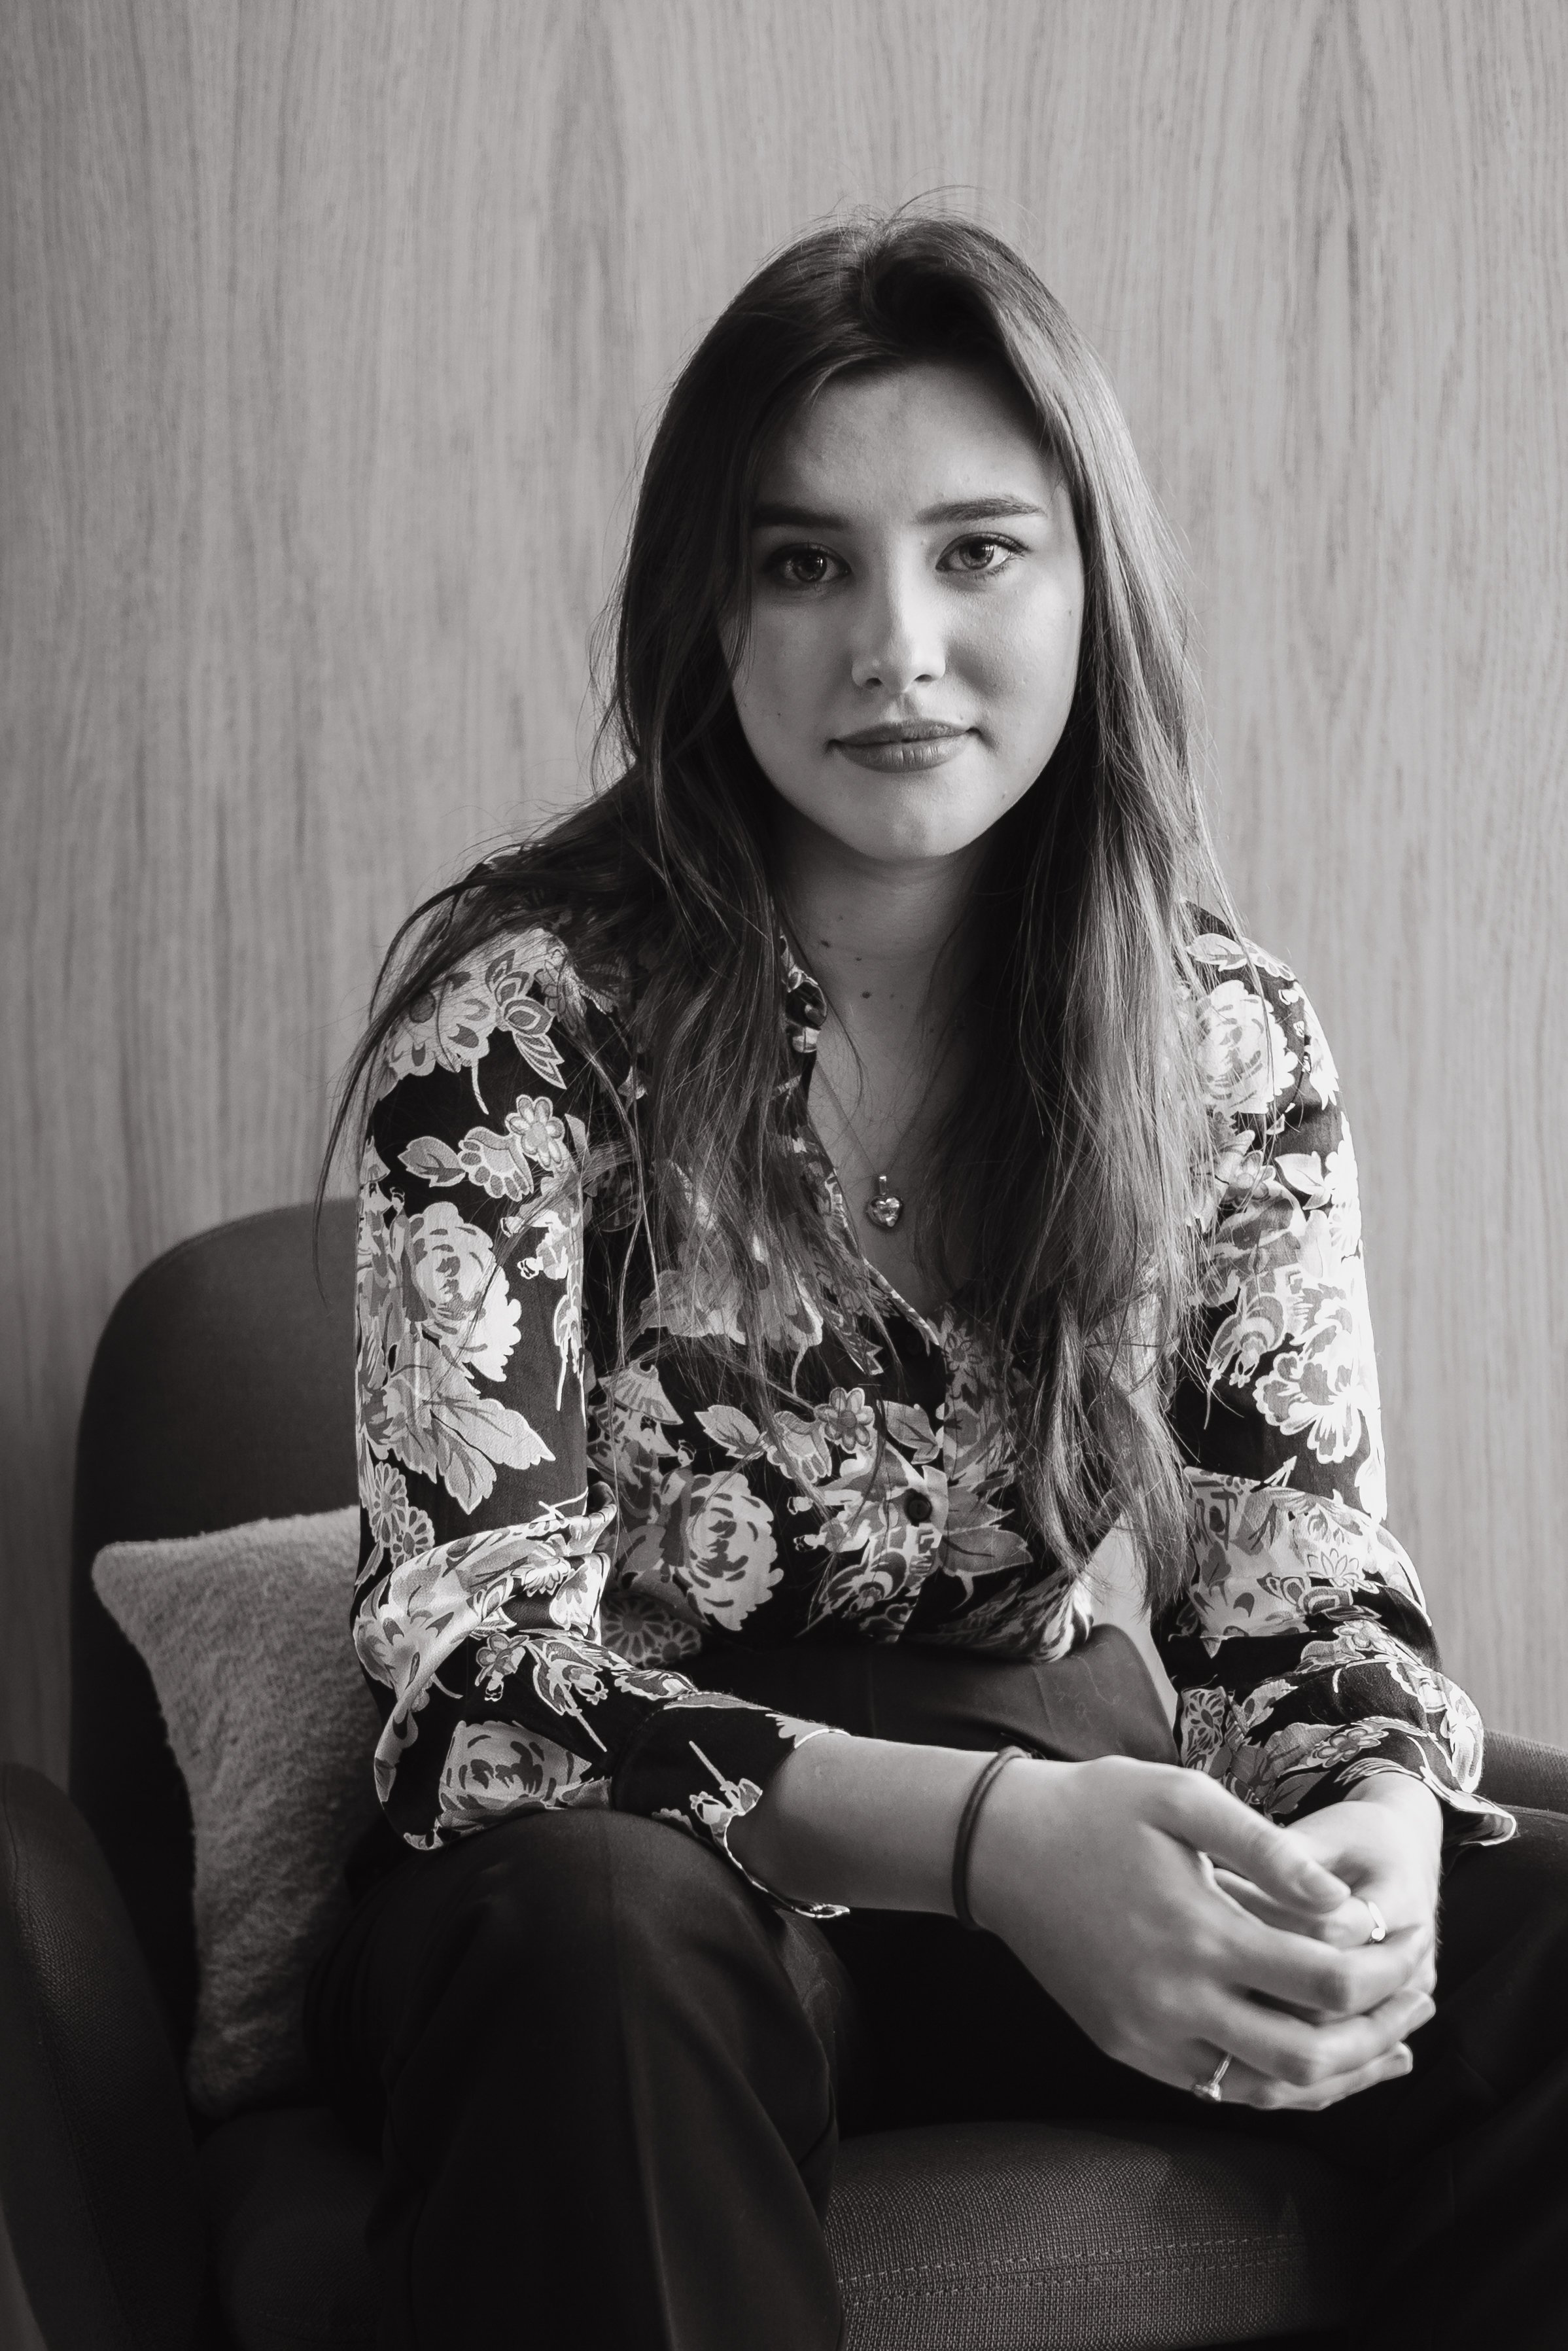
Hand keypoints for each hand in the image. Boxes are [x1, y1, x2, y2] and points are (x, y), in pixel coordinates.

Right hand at [967, 1755, 1435, 2111]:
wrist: (1000, 1851)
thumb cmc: (1097, 1809)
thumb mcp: (1183, 1800)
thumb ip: (1269, 1850)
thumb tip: (1346, 1904)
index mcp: (1199, 1932)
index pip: (1326, 1980)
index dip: (1387, 1965)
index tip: (1414, 1937)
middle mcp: (1175, 2001)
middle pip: (1311, 2054)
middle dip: (1381, 2032)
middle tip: (1420, 1996)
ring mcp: (1148, 2035)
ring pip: (1268, 2089)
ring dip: (1339, 2073)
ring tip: (1390, 2042)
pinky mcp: (1127, 2048)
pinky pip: (1221, 2088)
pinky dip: (1277, 2081)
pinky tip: (1313, 2056)